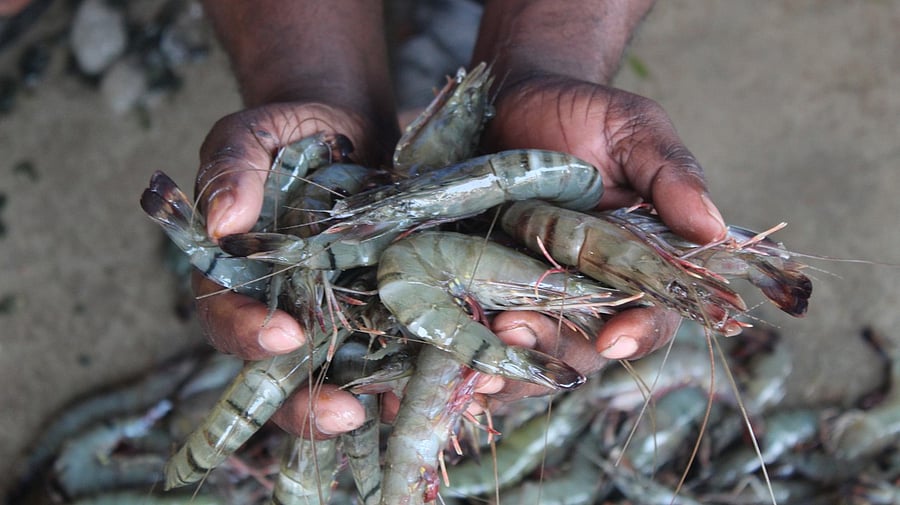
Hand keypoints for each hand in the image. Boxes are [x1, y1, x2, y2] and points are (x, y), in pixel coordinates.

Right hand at [193, 101, 396, 437]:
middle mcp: (281, 311)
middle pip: (280, 376)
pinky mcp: (381, 312)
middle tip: (346, 413)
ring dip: (373, 401)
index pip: (225, 319)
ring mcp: (333, 317)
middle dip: (310, 404)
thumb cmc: (288, 133)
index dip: (249, 335)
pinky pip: (393, 352)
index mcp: (234, 279)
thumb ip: (230, 169)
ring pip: (342, 377)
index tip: (286, 336)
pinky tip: (445, 380)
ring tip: (406, 411)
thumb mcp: (251, 137)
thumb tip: (222, 221)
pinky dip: (415, 372)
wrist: (347, 129)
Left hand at [471, 75, 728, 400]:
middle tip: (516, 331)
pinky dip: (464, 355)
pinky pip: (480, 337)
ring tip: (479, 361)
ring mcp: (533, 295)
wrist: (511, 101)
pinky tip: (442, 354)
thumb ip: (672, 174)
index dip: (640, 333)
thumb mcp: (633, 130)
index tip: (615, 337)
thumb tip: (714, 232)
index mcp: (637, 264)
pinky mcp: (483, 290)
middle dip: (553, 351)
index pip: (652, 316)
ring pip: (530, 356)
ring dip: (506, 369)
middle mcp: (588, 291)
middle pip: (583, 349)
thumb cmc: (583, 114)